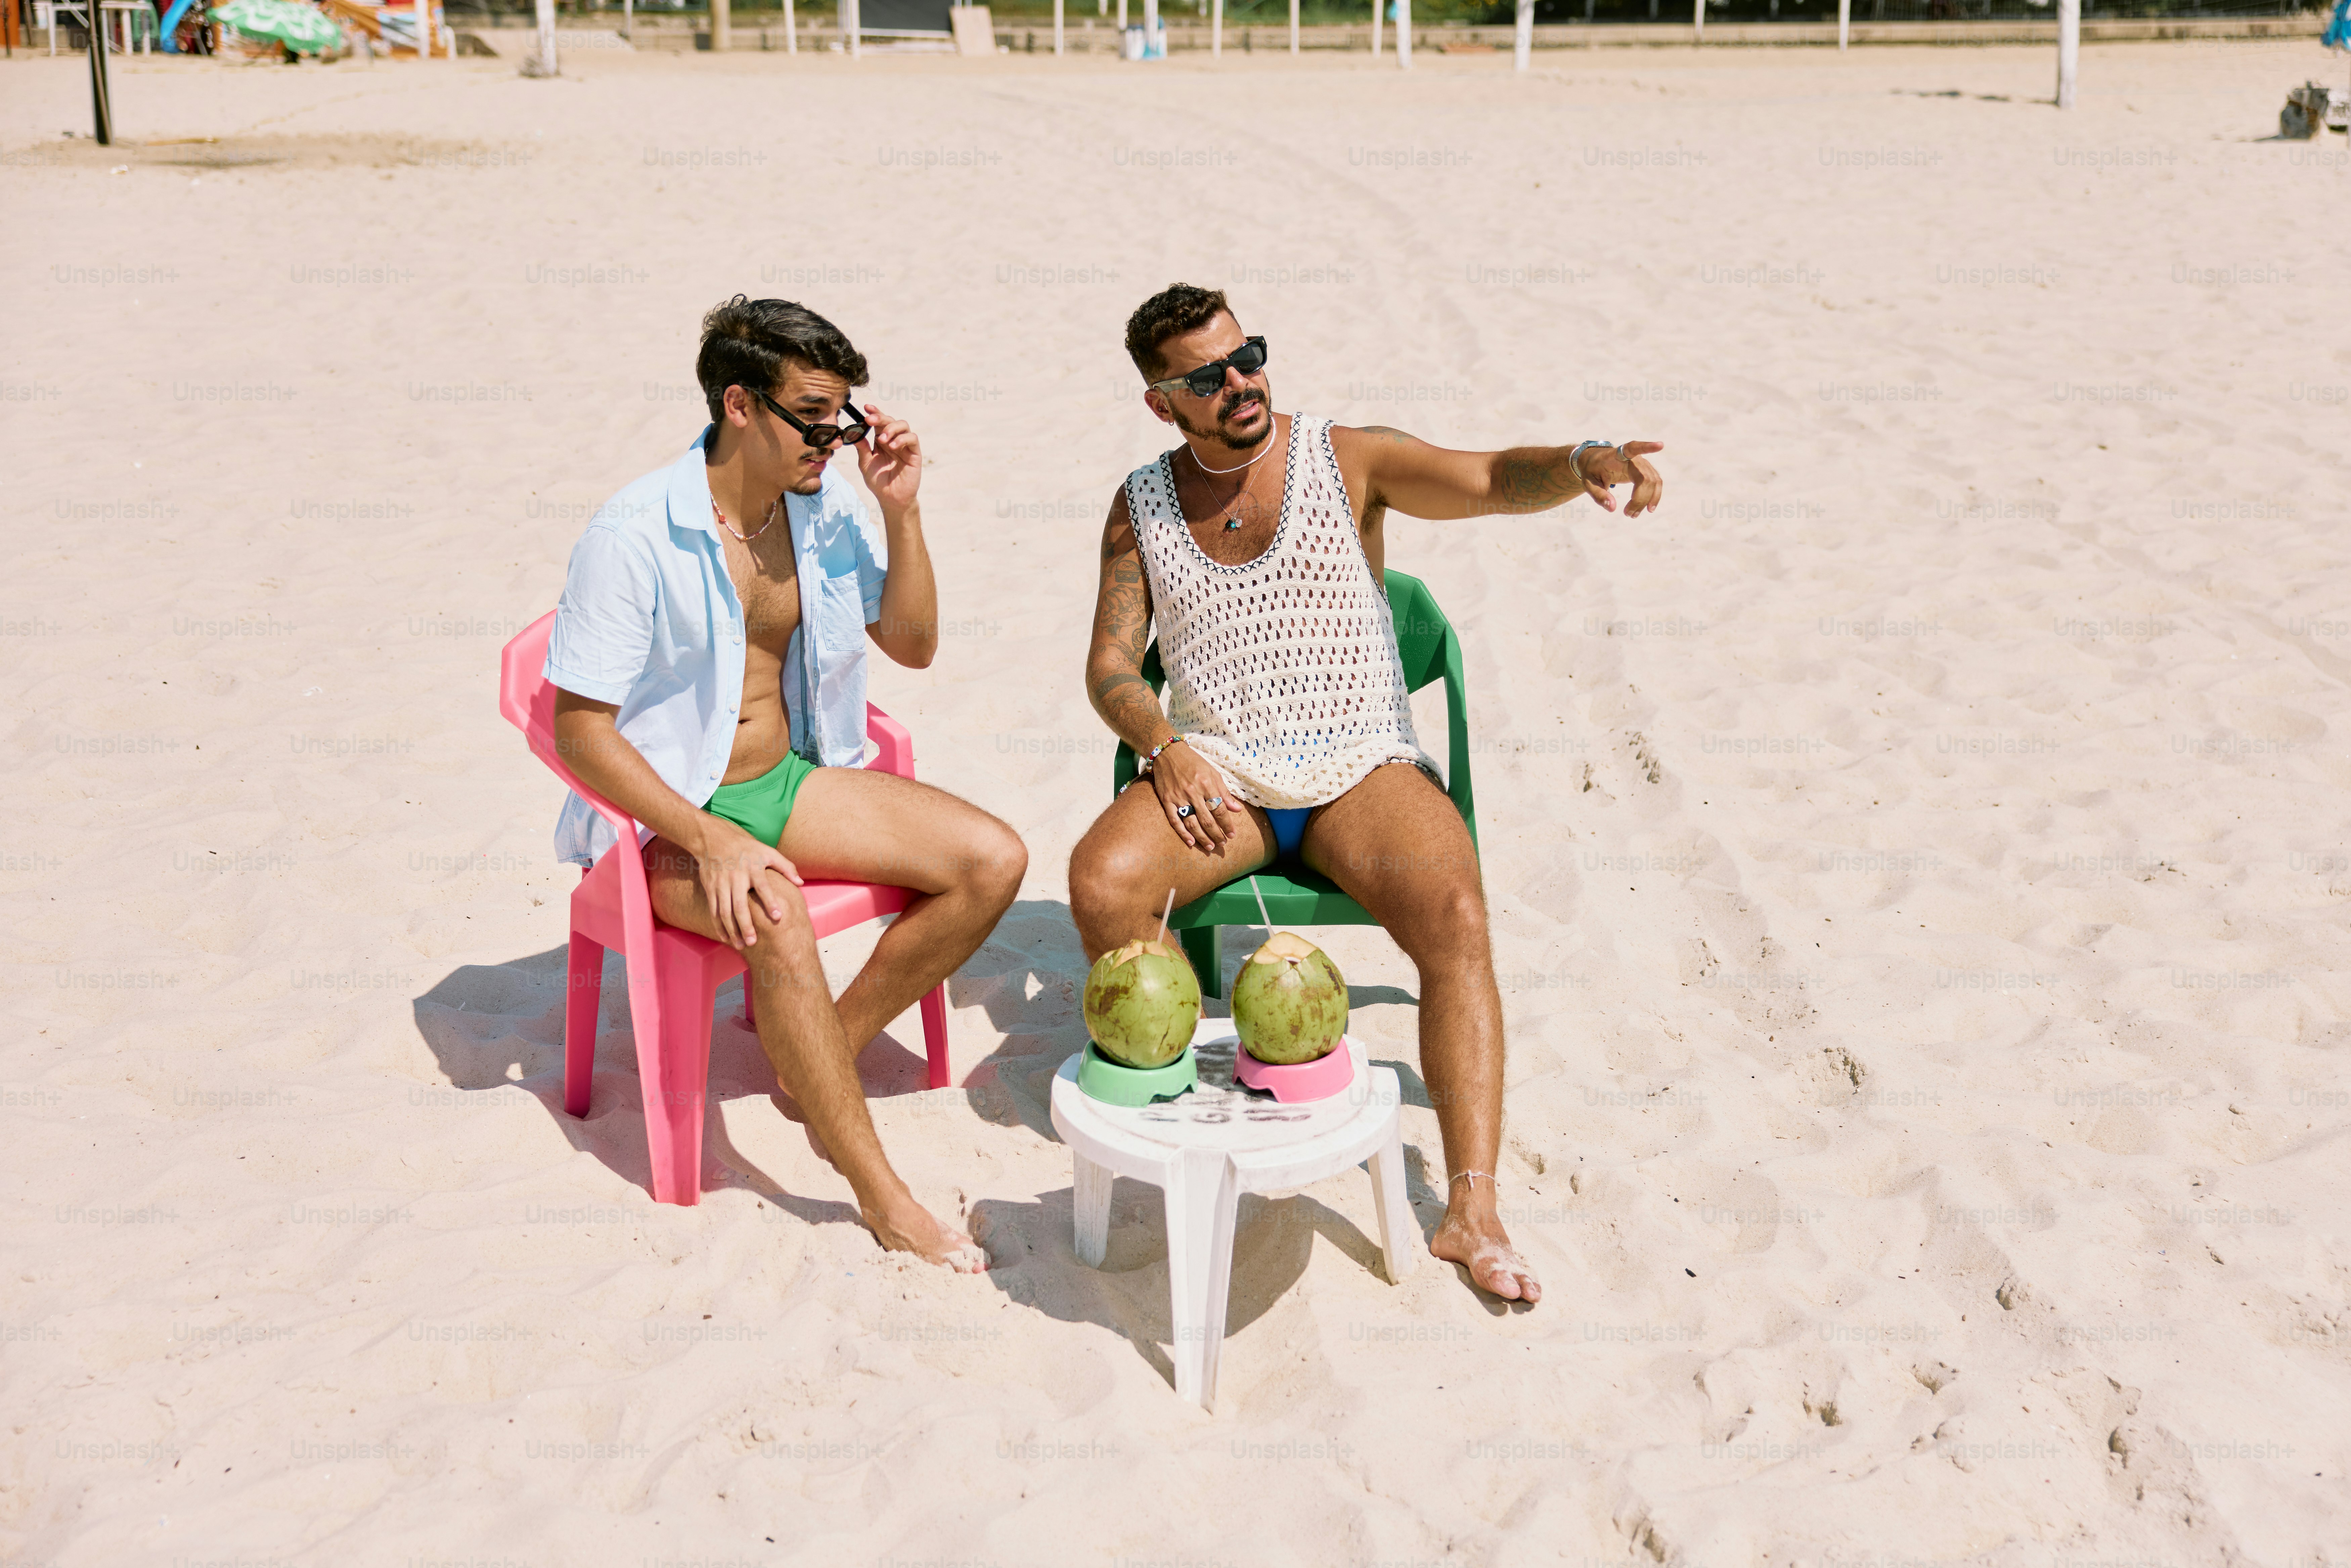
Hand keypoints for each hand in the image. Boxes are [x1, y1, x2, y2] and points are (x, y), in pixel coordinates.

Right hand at [690, 815, 803, 949]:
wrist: (713, 838)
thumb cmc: (746, 848)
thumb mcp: (767, 851)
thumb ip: (785, 866)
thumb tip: (800, 883)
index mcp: (752, 867)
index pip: (763, 886)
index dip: (770, 901)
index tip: (778, 916)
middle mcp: (736, 877)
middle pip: (740, 905)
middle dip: (746, 925)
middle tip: (753, 942)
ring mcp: (721, 884)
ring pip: (725, 911)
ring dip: (732, 930)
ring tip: (741, 945)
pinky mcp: (711, 888)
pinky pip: (713, 910)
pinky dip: (718, 926)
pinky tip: (726, 938)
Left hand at [853, 402, 921, 517]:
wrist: (891, 499)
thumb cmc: (879, 482)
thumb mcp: (865, 463)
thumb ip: (862, 448)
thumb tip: (854, 432)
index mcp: (881, 441)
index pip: (879, 422)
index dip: (875, 412)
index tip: (866, 408)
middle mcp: (894, 440)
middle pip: (890, 420)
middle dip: (880, 418)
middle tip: (870, 420)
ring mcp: (905, 446)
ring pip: (903, 425)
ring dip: (891, 428)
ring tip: (882, 439)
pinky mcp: (915, 454)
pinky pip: (912, 439)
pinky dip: (903, 439)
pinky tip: (893, 446)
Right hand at [1150, 741, 1240, 852]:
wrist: (1167, 752)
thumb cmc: (1193, 762)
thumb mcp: (1213, 773)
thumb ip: (1224, 792)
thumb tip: (1237, 809)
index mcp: (1207, 784)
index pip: (1220, 810)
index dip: (1227, 824)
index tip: (1232, 834)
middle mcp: (1193, 792)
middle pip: (1207, 819)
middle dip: (1217, 834)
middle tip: (1223, 844)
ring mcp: (1178, 797)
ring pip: (1192, 823)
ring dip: (1202, 837)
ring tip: (1210, 846)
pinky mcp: (1166, 800)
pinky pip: (1174, 820)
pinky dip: (1182, 832)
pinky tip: (1190, 842)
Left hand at [1577, 440, 1664, 517]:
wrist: (1594, 462)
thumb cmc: (1592, 470)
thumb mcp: (1589, 483)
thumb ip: (1599, 495)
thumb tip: (1612, 508)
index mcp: (1617, 455)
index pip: (1633, 448)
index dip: (1647, 447)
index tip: (1660, 445)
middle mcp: (1633, 458)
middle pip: (1645, 478)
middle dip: (1640, 499)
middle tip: (1627, 514)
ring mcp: (1642, 464)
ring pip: (1653, 482)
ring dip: (1647, 500)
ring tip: (1633, 515)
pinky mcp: (1645, 471)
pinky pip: (1655, 483)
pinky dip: (1653, 496)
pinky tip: (1648, 508)